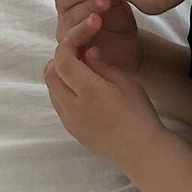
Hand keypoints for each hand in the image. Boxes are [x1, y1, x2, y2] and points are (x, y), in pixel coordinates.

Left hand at [43, 31, 164, 168]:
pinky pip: (58, 104)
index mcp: (90, 92)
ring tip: (83, 72)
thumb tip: (87, 51)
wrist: (141, 152)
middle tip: (81, 54)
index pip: (64, 60)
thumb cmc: (140, 115)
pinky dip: (64, 91)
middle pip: (50, 73)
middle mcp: (73, 107)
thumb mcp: (127, 83)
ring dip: (61, 75)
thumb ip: (103, 65)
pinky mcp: (71, 130)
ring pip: (51, 89)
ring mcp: (69, 120)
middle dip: (61, 59)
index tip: (80, 38)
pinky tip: (84, 91)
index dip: (68, 45)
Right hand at [55, 0, 143, 76]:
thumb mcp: (116, 4)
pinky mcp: (77, 63)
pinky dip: (84, 52)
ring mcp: (69, 45)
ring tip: (98, 20)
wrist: (131, 48)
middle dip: (86, 6)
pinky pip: (73, 58)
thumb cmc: (118, 22)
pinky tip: (95, 50)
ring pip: (69, 35)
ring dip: (83, 26)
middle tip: (104, 0)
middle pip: (67, 15)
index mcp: (71, 7)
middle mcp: (65, 25)